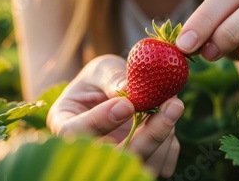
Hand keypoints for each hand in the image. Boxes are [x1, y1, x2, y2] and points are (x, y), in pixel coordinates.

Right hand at [47, 55, 183, 177]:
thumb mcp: (101, 70)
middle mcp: (89, 152)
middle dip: (149, 134)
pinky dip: (171, 144)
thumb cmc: (100, 79)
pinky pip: (162, 166)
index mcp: (65, 125)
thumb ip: (111, 78)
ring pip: (144, 165)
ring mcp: (116, 164)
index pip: (75, 132)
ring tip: (173, 104)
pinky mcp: (140, 168)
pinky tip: (167, 119)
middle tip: (173, 104)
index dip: (101, 121)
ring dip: (165, 136)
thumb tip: (128, 89)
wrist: (113, 91)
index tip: (126, 103)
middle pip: (117, 156)